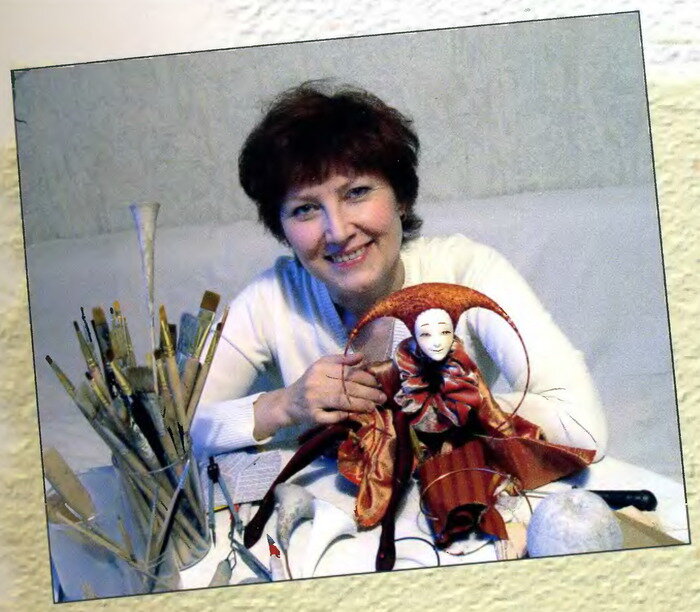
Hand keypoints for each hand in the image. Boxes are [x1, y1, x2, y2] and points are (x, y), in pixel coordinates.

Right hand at [253, 353, 386, 438]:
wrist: (287, 402)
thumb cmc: (310, 382)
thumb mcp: (322, 366)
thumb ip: (342, 361)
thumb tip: (362, 356)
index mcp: (321, 367)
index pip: (347, 372)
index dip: (365, 378)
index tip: (378, 383)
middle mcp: (316, 382)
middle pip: (347, 387)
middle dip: (368, 392)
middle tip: (382, 397)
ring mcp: (313, 400)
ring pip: (342, 401)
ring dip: (361, 404)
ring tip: (374, 406)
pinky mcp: (312, 416)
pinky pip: (331, 417)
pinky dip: (344, 416)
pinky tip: (354, 416)